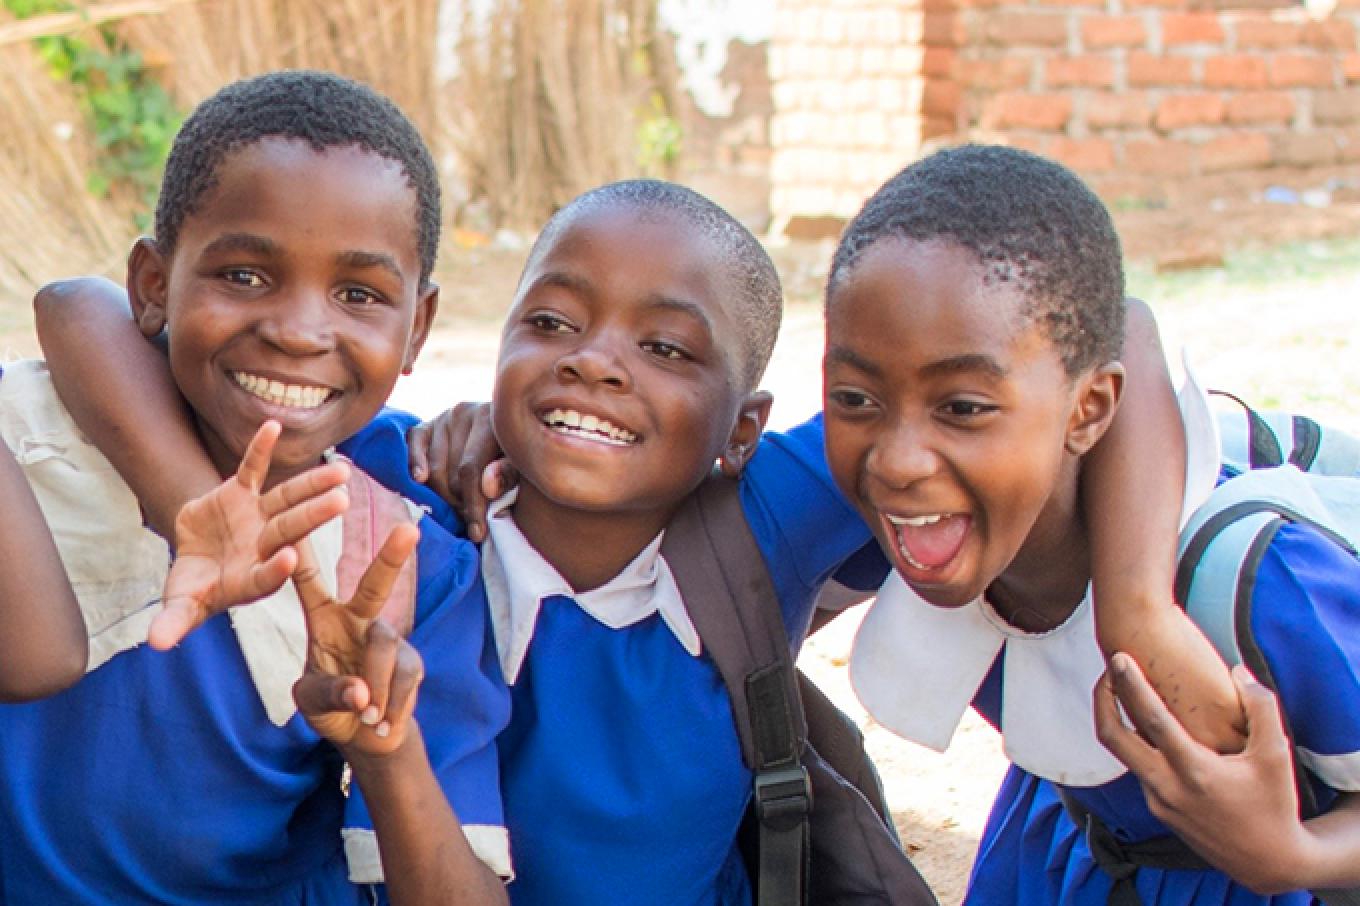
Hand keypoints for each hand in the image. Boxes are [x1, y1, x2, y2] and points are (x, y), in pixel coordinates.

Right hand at [153, 421, 350, 649]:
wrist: (195, 556)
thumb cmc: (193, 588)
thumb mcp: (181, 605)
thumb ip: (174, 621)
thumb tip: (154, 644)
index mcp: (252, 578)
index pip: (268, 575)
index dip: (277, 569)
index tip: (290, 559)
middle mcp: (263, 546)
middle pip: (290, 531)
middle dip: (314, 516)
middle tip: (342, 503)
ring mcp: (257, 517)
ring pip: (287, 498)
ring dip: (311, 484)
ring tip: (340, 472)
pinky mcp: (242, 493)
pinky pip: (253, 469)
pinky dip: (261, 449)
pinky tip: (273, 426)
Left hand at [291, 525, 422, 757]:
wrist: (369, 738)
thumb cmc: (330, 708)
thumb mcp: (312, 703)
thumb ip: (330, 694)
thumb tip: (362, 693)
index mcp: (323, 621)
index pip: (309, 582)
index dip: (301, 554)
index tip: (297, 521)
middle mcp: (358, 620)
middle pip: (375, 584)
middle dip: (392, 557)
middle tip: (409, 530)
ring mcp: (388, 638)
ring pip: (383, 652)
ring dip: (373, 692)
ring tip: (366, 718)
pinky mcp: (412, 660)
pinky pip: (404, 679)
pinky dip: (391, 708)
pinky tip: (382, 723)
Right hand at [407, 402, 515, 541]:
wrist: (506, 433)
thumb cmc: (517, 455)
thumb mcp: (521, 466)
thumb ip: (508, 475)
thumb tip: (487, 487)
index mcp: (492, 418)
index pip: (471, 469)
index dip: (473, 504)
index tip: (477, 533)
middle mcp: (464, 411)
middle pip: (450, 474)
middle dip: (459, 502)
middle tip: (469, 518)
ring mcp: (443, 417)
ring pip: (432, 469)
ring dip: (442, 495)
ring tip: (457, 507)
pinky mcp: (425, 425)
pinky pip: (412, 444)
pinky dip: (414, 463)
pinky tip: (419, 479)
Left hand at [1095, 652, 1313, 893]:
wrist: (1267, 862)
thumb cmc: (1274, 805)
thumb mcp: (1276, 756)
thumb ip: (1261, 709)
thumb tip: (1239, 672)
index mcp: (1194, 772)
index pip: (1152, 721)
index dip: (1132, 686)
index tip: (1120, 657)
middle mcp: (1166, 787)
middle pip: (1113, 737)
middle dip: (1103, 699)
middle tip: (1111, 668)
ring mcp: (1157, 801)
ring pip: (1124, 753)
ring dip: (1118, 719)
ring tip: (1126, 688)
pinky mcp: (1158, 809)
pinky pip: (1138, 768)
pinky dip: (1137, 742)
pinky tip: (1149, 724)